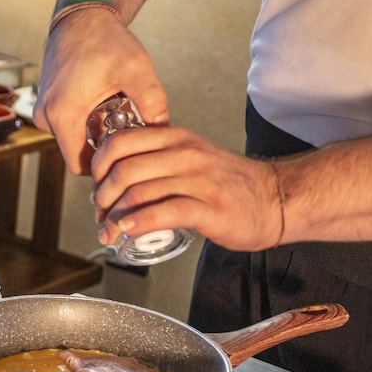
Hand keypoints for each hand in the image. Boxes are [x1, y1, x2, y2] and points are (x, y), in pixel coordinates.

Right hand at [33, 9, 168, 174]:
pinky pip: (68, 126)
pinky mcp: (47, 103)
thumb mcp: (136, 69)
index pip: (82, 166)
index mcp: (63, 114)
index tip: (128, 155)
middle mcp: (46, 116)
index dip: (106, 167)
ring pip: (73, 140)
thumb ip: (153, 101)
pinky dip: (86, 122)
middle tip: (130, 131)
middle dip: (104, 149)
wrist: (83, 16)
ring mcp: (44, 109)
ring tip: (119, 113)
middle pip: (78, 154)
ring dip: (95, 134)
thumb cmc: (105, 39)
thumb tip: (165, 131)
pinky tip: (106, 105)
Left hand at [90, 125, 281, 251]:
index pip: (120, 142)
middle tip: (100, 215)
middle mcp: (184, 154)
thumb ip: (157, 159)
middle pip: (124, 170)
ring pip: (139, 192)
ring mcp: (199, 180)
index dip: (98, 167)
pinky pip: (165, 212)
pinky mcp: (210, 208)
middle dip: (102, 197)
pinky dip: (139, 223)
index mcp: (174, 138)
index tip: (96, 187)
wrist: (275, 198)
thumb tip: (115, 177)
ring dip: (115, 217)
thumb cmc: (228, 183)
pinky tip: (129, 232)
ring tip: (109, 232)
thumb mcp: (190, 156)